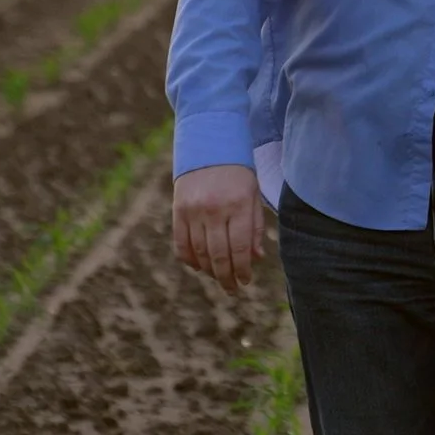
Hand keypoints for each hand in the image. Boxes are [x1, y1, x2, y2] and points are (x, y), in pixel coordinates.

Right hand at [172, 164, 265, 295]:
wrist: (208, 144)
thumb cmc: (237, 172)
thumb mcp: (253, 195)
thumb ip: (254, 226)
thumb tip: (256, 258)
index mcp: (238, 205)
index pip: (240, 248)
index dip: (242, 270)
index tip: (245, 281)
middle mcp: (215, 209)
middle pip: (218, 255)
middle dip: (226, 277)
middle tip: (232, 289)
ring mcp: (193, 210)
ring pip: (199, 252)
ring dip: (209, 271)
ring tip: (218, 278)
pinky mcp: (178, 210)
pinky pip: (181, 243)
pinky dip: (189, 259)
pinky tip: (199, 267)